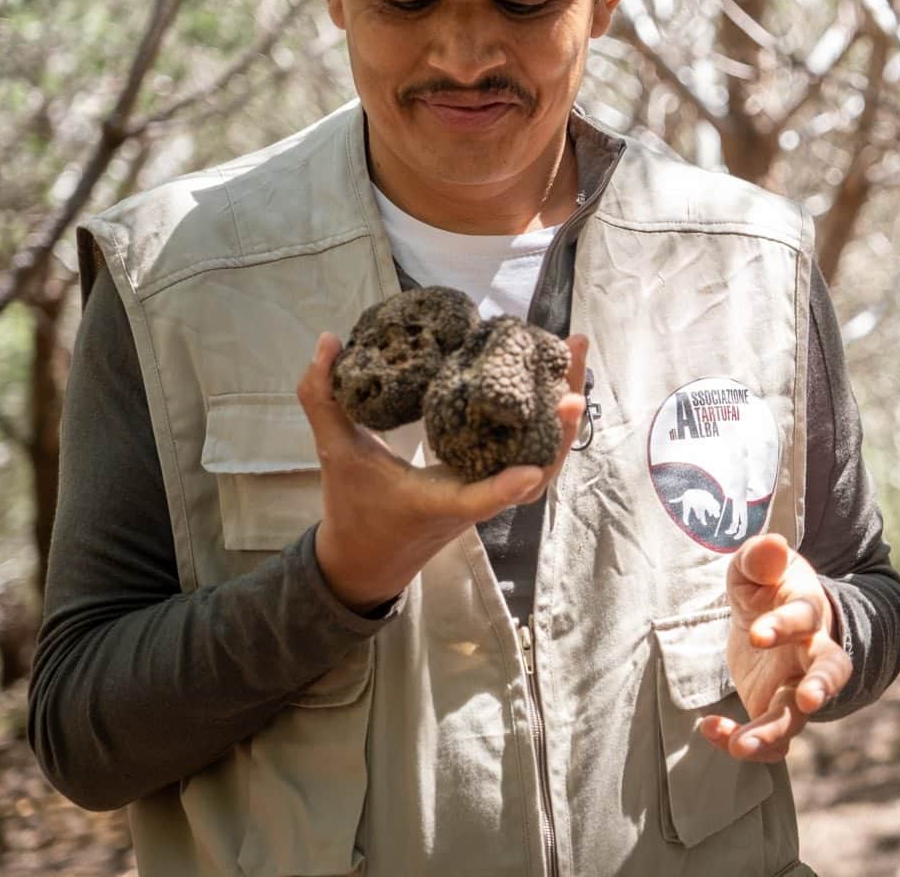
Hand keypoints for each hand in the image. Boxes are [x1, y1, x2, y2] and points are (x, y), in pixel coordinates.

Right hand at [298, 330, 589, 613]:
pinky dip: (551, 418)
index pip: (475, 501)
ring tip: (575, 351)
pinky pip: (535, 451)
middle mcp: (477, 500)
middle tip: (576, 352)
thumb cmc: (355, 509)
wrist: (370, 558)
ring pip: (545, 458)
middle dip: (563, 417)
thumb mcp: (334, 453)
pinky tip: (557, 376)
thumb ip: (323, 399)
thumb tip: (327, 340)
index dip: (503, 490)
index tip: (530, 471)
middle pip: (538, 469)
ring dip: (564, 410)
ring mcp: (493, 492)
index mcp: (439, 502)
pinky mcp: (497, 482)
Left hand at [698, 533, 851, 763]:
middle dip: (822, 687)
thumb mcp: (756, 566)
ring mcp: (795, 686)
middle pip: (831, 672)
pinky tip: (711, 729)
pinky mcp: (774, 709)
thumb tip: (771, 544)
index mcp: (808, 610)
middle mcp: (811, 652)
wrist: (770, 617)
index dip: (784, 625)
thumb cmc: (766, 586)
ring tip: (741, 745)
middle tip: (808, 700)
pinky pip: (769, 738)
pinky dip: (741, 739)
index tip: (757, 633)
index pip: (804, 617)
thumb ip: (760, 557)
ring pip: (797, 716)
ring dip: (773, 732)